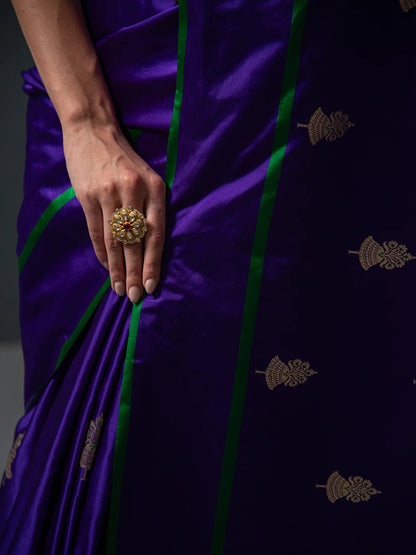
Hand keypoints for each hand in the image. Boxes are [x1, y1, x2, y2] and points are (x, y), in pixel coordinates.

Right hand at [63, 122, 165, 302]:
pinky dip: (102, 253)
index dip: (153, 262)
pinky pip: (96, 232)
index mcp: (154, 188)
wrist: (93, 130)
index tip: (151, 285)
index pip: (156, 234)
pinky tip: (107, 268)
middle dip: (135, 272)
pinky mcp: (88, 196)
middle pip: (135, 242)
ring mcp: (109, 194)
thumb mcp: (148, 177)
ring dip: (117, 268)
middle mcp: (133, 192)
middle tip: (134, 296)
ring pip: (115, 241)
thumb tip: (151, 248)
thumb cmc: (125, 159)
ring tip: (119, 289)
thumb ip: (151, 207)